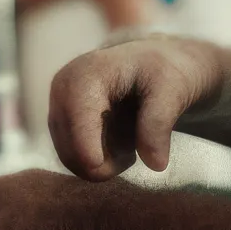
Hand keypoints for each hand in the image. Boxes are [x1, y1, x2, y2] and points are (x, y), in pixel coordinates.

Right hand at [48, 36, 221, 179]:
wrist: (154, 62)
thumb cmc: (164, 71)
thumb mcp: (173, 90)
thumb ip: (159, 124)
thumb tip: (155, 164)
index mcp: (85, 75)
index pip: (78, 125)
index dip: (93, 155)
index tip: (123, 167)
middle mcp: (61, 89)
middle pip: (71, 150)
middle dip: (106, 162)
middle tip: (142, 148)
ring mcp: (56, 107)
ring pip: (71, 159)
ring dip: (104, 161)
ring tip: (132, 140)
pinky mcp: (59, 122)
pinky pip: (73, 157)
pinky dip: (98, 158)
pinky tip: (120, 140)